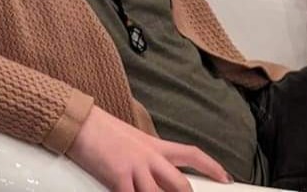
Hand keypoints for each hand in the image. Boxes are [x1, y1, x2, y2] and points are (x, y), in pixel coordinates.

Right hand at [67, 106, 231, 190]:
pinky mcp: (117, 177)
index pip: (191, 154)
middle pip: (180, 183)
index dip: (212, 166)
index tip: (225, 178)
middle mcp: (150, 156)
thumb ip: (148, 157)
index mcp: (155, 145)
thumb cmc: (102, 132)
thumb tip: (155, 173)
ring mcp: (135, 168)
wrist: (81, 123)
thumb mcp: (133, 140)